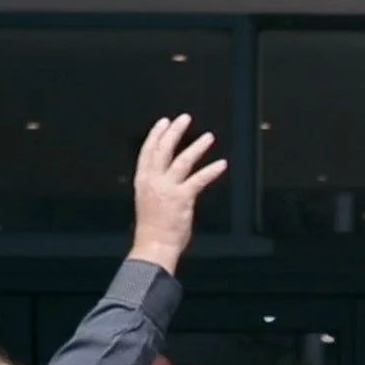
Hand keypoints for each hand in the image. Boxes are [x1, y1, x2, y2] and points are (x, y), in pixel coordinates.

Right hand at [128, 114, 225, 274]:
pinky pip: (199, 179)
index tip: (164, 122)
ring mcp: (167, 189)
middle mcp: (153, 181)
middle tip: (185, 119)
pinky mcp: (182, 198)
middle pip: (163, 150)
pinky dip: (211, 171)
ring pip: (183, 161)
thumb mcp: (148, 201)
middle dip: (174, 132)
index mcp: (142, 181)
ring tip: (209, 137)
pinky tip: (222, 164)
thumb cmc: (152, 228)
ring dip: (197, 147)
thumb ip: (157, 186)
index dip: (156, 135)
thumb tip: (168, 177)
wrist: (153, 245)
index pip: (147, 152)